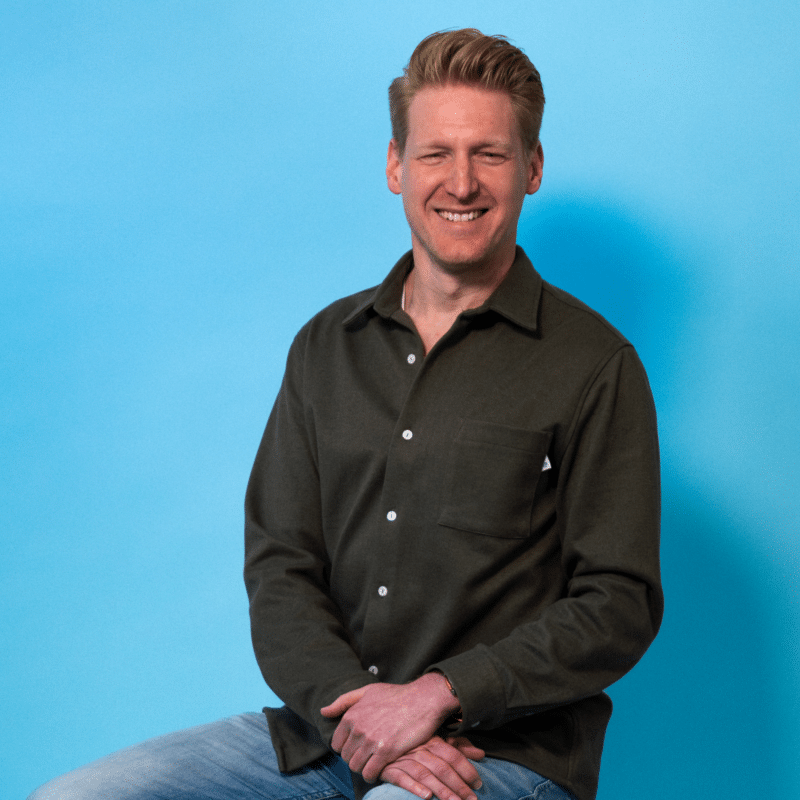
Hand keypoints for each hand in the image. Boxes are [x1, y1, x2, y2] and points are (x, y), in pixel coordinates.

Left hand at [320, 675, 459, 781]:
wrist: (423, 699)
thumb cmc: (396, 695)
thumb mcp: (367, 691)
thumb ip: (343, 702)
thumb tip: (323, 712)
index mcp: (351, 715)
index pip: (337, 744)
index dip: (347, 747)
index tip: (358, 747)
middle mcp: (358, 728)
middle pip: (346, 757)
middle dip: (355, 758)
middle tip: (368, 756)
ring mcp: (371, 741)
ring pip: (356, 767)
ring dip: (363, 768)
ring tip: (374, 762)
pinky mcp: (386, 751)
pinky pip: (369, 773)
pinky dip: (372, 775)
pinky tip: (380, 768)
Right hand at [380, 736, 484, 799]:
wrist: (381, 741)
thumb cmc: (413, 744)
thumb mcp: (437, 741)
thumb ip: (458, 747)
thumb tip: (480, 753)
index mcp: (432, 740)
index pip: (453, 754)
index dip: (467, 769)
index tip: (478, 784)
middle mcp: (419, 748)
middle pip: (442, 767)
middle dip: (458, 785)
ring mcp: (403, 758)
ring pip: (425, 774)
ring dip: (441, 790)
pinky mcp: (388, 768)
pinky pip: (401, 778)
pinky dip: (414, 787)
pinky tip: (426, 796)